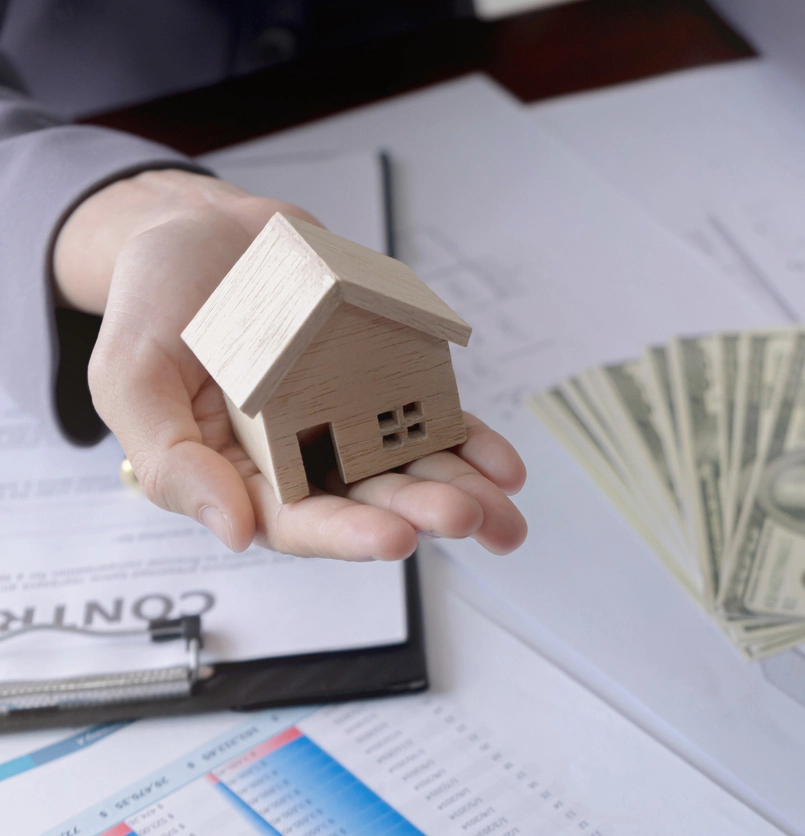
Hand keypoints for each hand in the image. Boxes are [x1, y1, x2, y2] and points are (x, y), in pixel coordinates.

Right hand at [55, 169, 526, 558]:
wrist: (204, 230)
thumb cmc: (156, 302)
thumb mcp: (130, 377)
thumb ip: (169, 462)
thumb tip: (232, 532)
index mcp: (238, 472)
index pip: (296, 522)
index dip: (346, 534)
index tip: (394, 538)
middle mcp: (299, 457)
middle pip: (367, 498)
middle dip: (420, 511)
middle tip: (465, 516)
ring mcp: (345, 419)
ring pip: (408, 467)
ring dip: (459, 490)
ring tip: (503, 509)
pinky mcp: (380, 380)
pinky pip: (430, 417)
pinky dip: (468, 440)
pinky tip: (503, 464)